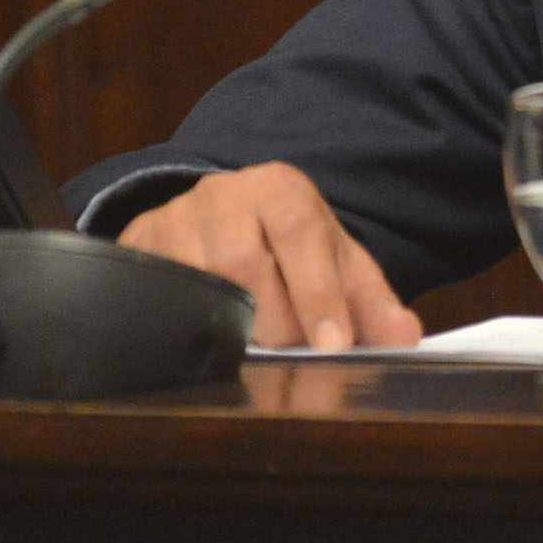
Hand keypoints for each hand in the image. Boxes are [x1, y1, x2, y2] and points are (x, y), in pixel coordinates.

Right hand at [117, 162, 421, 350]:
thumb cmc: (287, 246)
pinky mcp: (137, 247)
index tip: (334, 343)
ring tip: (254, 347)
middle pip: (245, 262)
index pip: (300, 232)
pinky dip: (185, 325)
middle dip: (277, 319)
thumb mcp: (335, 263)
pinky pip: (156, 292)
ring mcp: (173, 220)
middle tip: (295, 354)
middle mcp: (223, 196)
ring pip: (198, 279)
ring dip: (232, 325)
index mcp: (279, 188)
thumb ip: (371, 301)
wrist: (221, 218)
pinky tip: (206, 342)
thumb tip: (405, 337)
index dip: (319, 291)